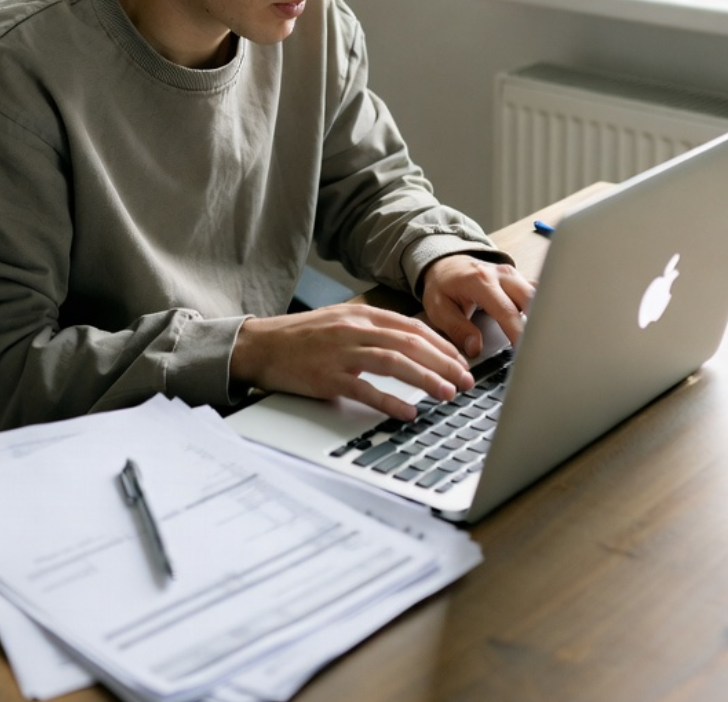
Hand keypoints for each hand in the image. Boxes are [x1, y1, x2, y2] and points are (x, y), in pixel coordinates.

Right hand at [230, 304, 474, 420]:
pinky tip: (408, 413)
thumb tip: (412, 345)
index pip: (412, 327)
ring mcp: (340, 352)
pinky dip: (390, 402)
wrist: (260, 346)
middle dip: (444, 363)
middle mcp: (354, 329)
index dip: (442, 345)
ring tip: (448, 394)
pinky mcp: (326, 377)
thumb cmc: (302, 338)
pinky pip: (364, 389)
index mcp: (360, 314)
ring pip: (394, 362)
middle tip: (466, 381)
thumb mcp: (341, 323)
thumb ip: (373, 330)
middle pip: (410, 343)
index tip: (462, 361)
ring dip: (426, 379)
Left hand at [420, 255, 534, 356]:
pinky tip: (536, 325)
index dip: (519, 335)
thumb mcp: (439, 309)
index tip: (524, 352)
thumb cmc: (442, 286)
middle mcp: (500, 274)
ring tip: (534, 340)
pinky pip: (535, 293)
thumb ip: (457, 329)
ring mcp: (512, 274)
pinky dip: (538, 309)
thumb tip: (475, 347)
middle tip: (534, 349)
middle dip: (536, 325)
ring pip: (537, 297)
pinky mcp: (518, 278)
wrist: (445, 264)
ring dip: (537, 317)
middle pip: (531, 301)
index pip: (507, 312)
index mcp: (480, 281)